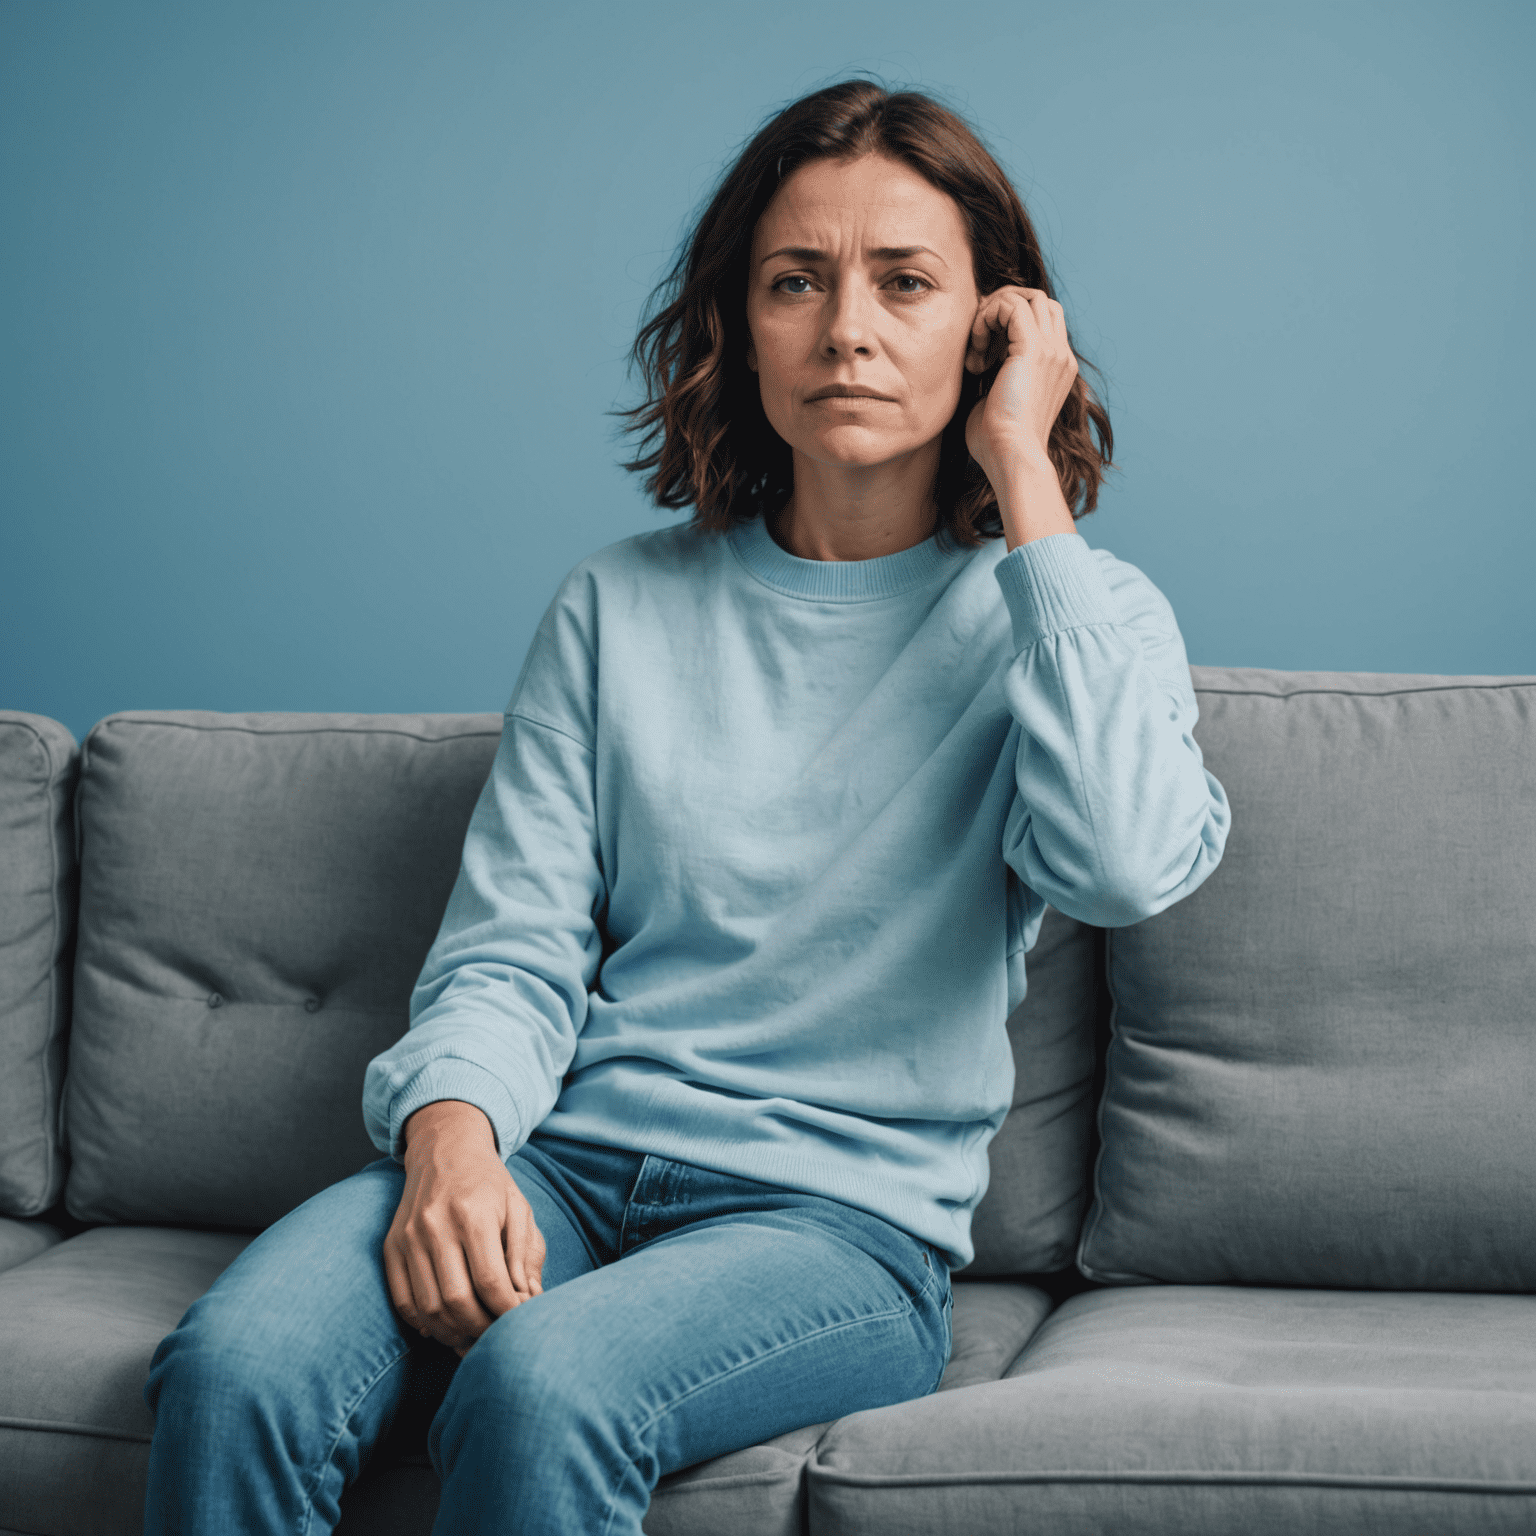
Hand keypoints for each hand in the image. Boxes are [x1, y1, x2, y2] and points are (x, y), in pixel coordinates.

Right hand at [382, 1100, 545, 1357]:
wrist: (444, 1150)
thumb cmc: (489, 1184)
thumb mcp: (519, 1208)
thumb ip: (526, 1254)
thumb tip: (529, 1299)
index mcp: (474, 1213)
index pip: (490, 1280)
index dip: (507, 1311)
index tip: (520, 1322)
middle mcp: (436, 1226)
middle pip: (456, 1299)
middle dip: (481, 1329)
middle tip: (497, 1338)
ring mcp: (408, 1238)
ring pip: (428, 1307)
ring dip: (453, 1333)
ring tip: (474, 1337)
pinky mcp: (390, 1247)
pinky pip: (402, 1301)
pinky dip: (424, 1323)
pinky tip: (445, 1326)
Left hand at [963, 286, 1078, 490]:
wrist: (1010, 456)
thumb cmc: (997, 443)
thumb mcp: (997, 400)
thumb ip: (995, 376)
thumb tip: (975, 363)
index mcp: (1056, 368)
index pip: (1041, 320)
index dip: (1007, 322)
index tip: (981, 351)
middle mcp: (1060, 355)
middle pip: (1039, 301)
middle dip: (1002, 307)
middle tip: (977, 336)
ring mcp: (1052, 350)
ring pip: (1028, 297)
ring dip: (994, 310)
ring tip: (976, 345)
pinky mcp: (1034, 349)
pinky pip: (1010, 306)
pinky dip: (986, 318)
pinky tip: (975, 351)